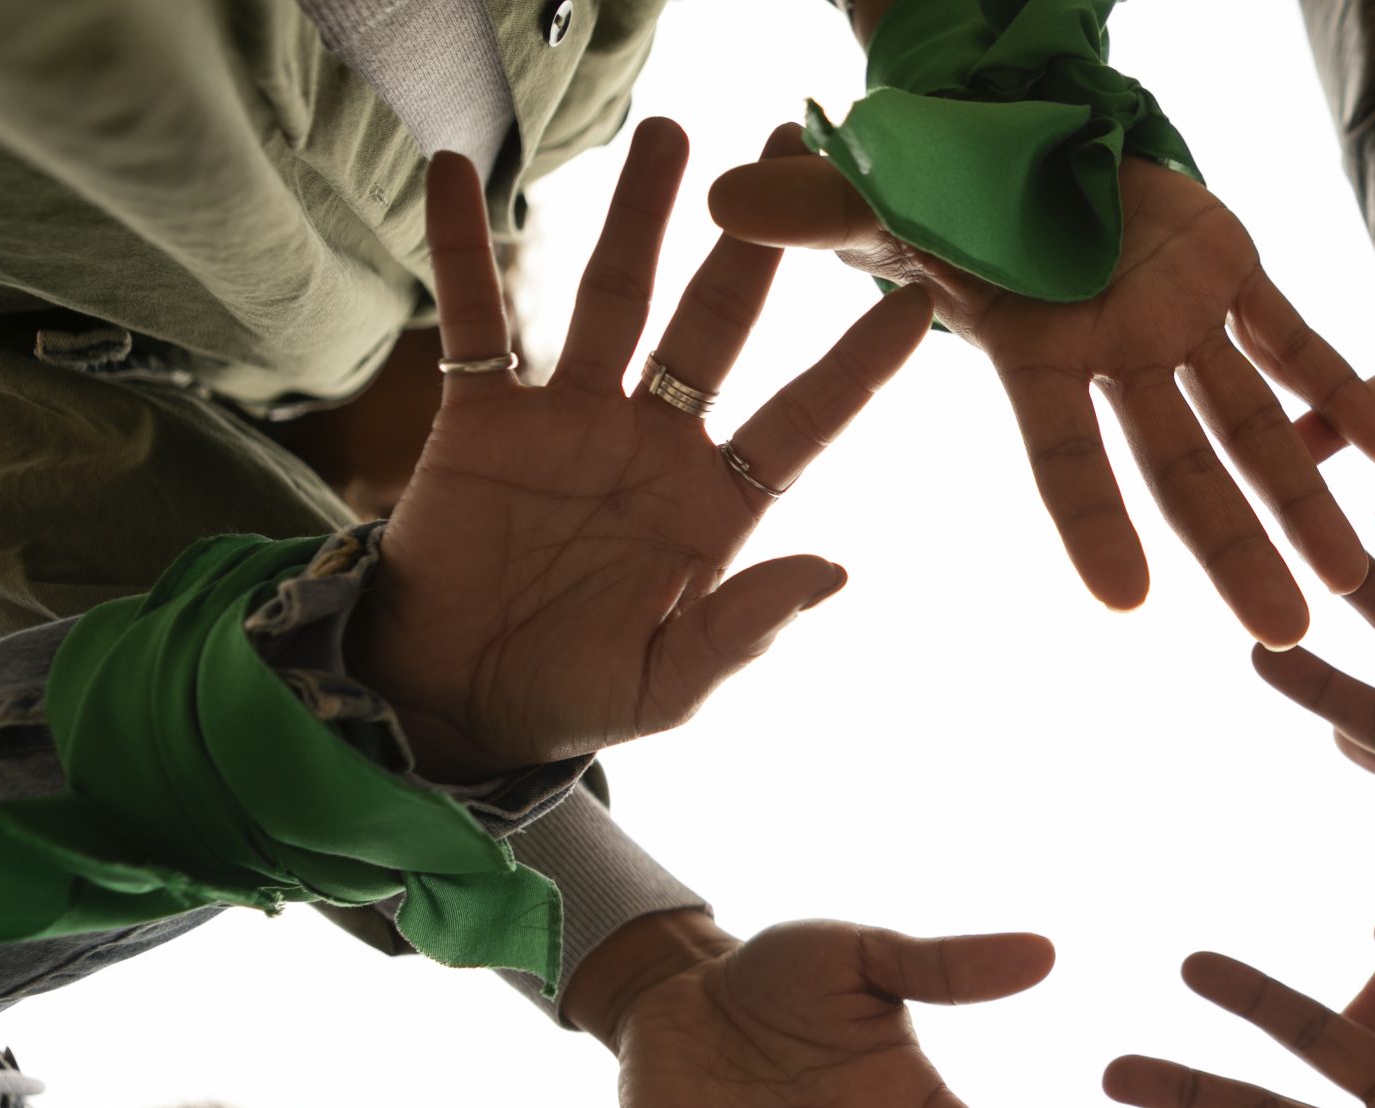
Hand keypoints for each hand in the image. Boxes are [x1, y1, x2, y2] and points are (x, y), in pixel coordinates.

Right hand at [353, 122, 929, 780]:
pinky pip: (475, 320)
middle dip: (755, 246)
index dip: (860, 362)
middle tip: (791, 151)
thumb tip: (837, 572)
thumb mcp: (672, 684)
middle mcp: (656, 443)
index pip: (805, 416)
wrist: (457, 704)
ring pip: (613, 297)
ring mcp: (572, 420)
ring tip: (670, 136)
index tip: (921, 300)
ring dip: (637, 218)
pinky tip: (452, 174)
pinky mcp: (485, 418)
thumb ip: (746, 628)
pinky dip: (461, 249)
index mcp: (718, 504)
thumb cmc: (578, 699)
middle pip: (716, 325)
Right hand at [709, 151, 1374, 645]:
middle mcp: (1117, 364)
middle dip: (1235, 550)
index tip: (1125, 603)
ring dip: (1305, 498)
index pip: (1064, 457)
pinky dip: (1339, 382)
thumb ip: (815, 213)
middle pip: (1183, 470)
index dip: (1090, 523)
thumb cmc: (943, 182)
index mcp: (1037, 362)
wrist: (1022, 136)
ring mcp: (1179, 326)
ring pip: (1252, 423)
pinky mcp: (1229, 275)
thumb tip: (722, 198)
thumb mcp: (883, 195)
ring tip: (1353, 583)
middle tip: (1285, 635)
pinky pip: (1293, 336)